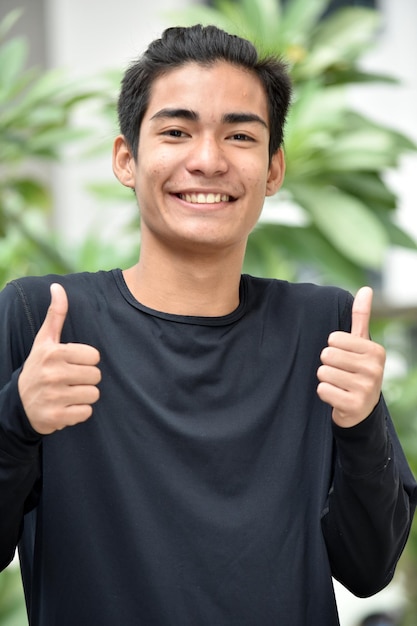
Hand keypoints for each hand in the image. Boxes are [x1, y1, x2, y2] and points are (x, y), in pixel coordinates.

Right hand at [18, 283, 100, 434]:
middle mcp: (52, 374)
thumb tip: (58, 287)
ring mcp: (53, 397)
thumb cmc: (38, 367)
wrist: (19, 404)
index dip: (86, 361)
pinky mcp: (56, 417)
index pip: (95, 356)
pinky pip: (86, 413)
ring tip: (68, 393)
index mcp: (53, 353)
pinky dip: (78, 413)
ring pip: (93, 394)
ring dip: (83, 396)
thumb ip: (55, 314)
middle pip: (96, 376)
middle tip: (69, 380)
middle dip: (86, 379)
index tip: (71, 364)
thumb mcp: (44, 341)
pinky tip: (65, 407)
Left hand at [317, 286, 385, 427]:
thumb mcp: (361, 344)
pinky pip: (323, 390)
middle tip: (341, 372)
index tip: (345, 358)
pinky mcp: (354, 405)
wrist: (362, 408)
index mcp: (376, 350)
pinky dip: (324, 393)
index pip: (334, 338)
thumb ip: (361, 317)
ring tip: (339, 384)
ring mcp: (366, 388)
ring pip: (323, 372)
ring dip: (326, 379)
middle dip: (328, 364)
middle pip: (327, 355)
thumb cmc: (357, 369)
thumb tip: (366, 289)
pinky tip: (337, 396)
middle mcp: (374, 369)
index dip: (333, 348)